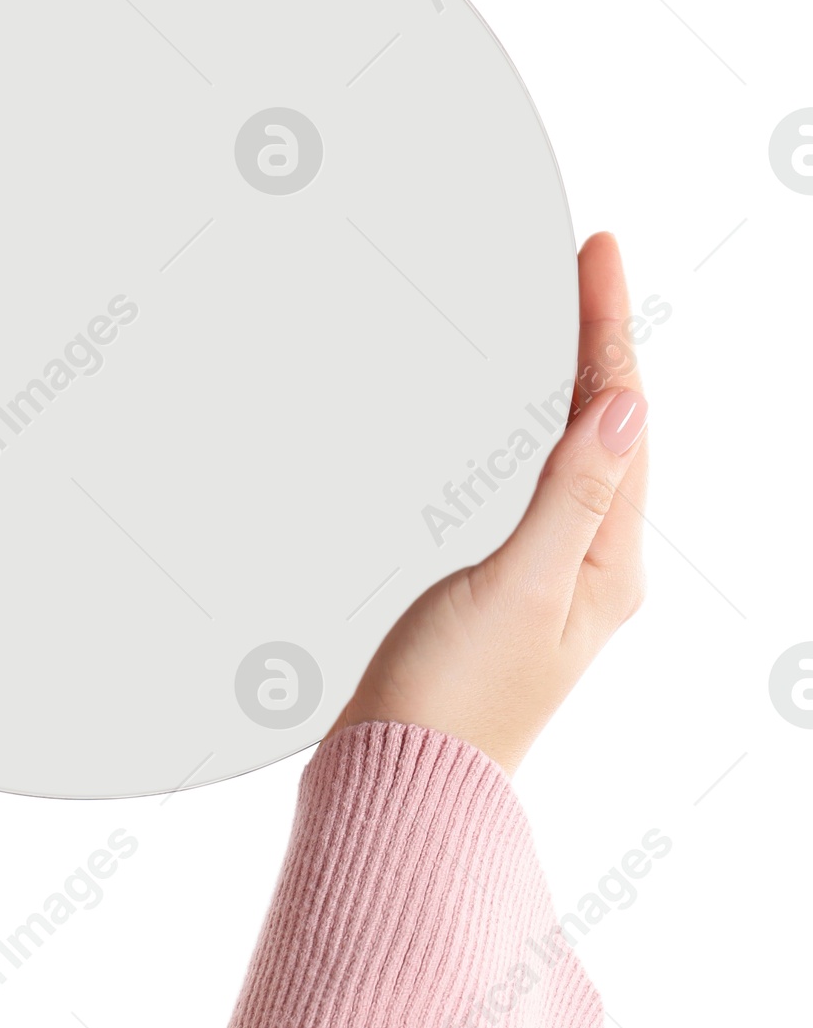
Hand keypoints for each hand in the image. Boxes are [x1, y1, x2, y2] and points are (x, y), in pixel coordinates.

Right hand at [326, 232, 648, 774]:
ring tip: (573, 317)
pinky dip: (539, 433)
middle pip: (610, 430)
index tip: (598, 253)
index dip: (610, 330)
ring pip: (578, 456)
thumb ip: (569, 496)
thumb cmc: (455, 695)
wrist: (403, 774)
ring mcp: (550, 578)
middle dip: (604, 343)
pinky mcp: (506, 590)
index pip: (620, 420)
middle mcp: (592, 566)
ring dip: (578, 382)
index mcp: (607, 563)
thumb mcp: (519, 586)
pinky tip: (528, 419)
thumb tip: (624, 407)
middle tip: (589, 264)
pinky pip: (540, 487)